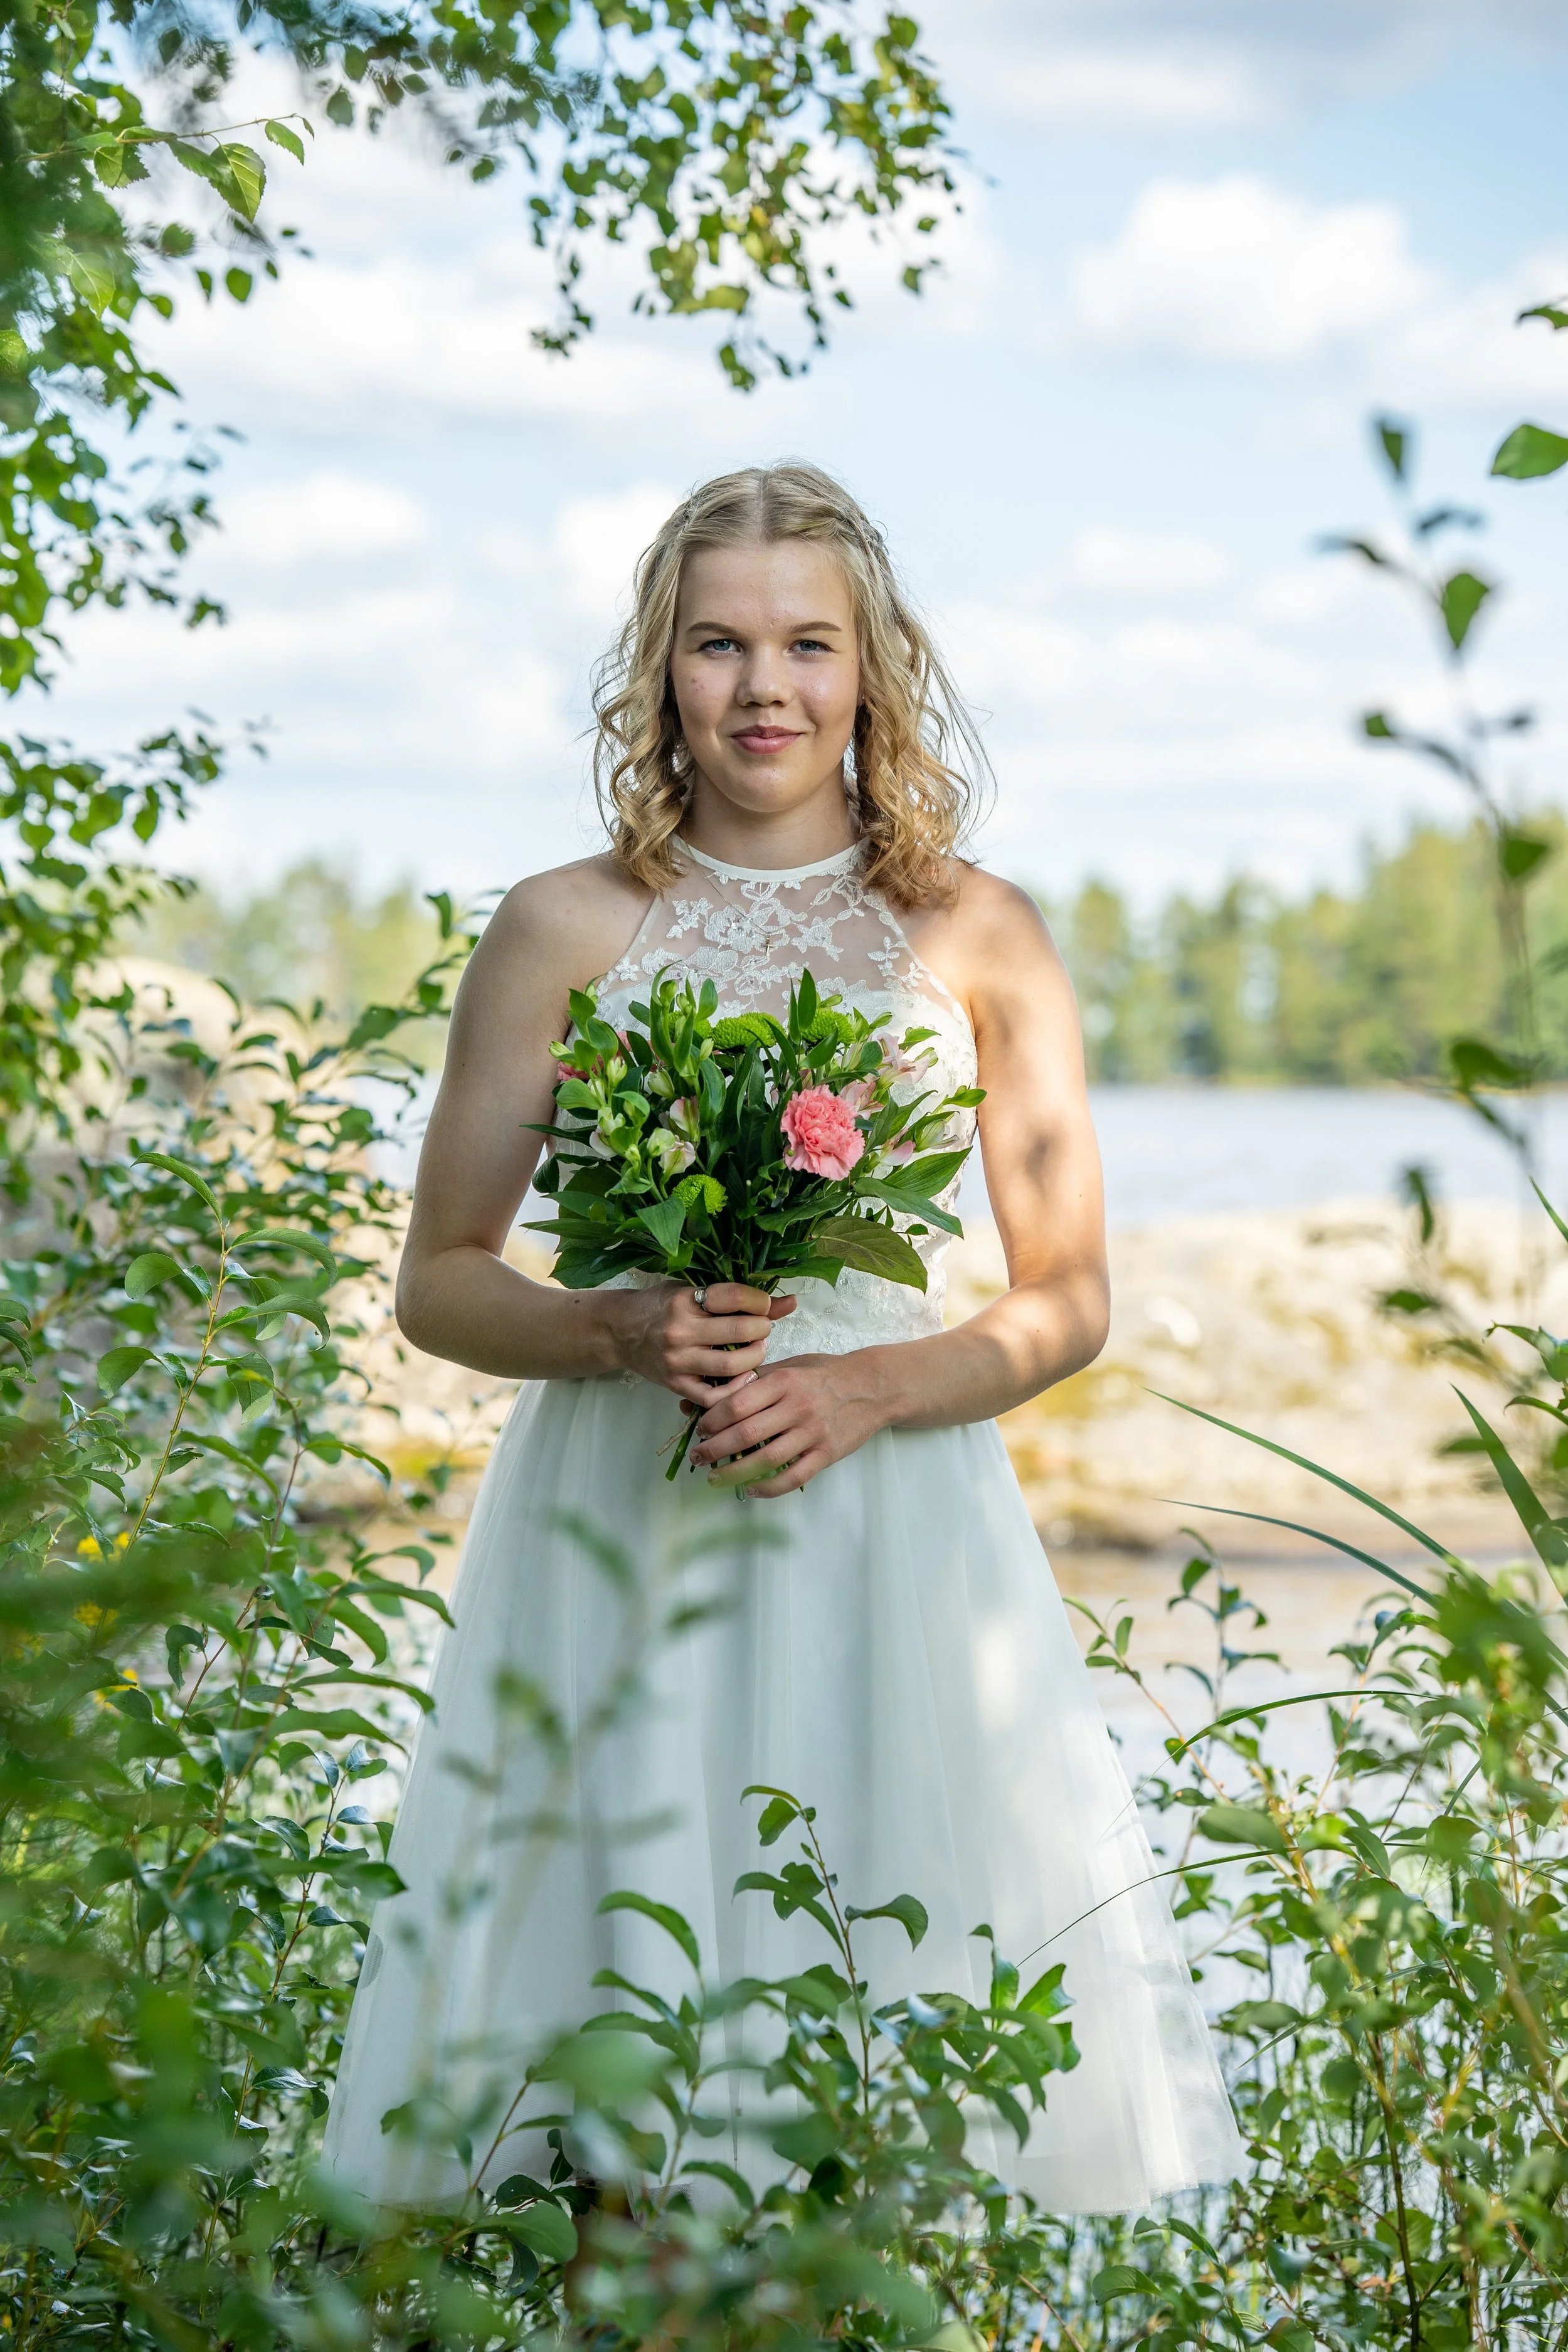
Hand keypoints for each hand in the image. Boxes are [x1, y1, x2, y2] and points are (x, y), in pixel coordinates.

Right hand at [612, 1281, 795, 1404]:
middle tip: (762, 1329)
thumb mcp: (693, 1291)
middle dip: (762, 1329)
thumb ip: (739, 1298)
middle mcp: (680, 1331)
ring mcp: (677, 1361)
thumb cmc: (660, 1306)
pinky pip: (714, 1397)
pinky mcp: (676, 1385)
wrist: (619, 1331)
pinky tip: (743, 1378)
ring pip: (731, 1366)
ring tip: (755, 1350)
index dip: (760, 1302)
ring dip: (754, 1358)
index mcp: (684, 1300)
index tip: (763, 1306)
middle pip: (739, 1331)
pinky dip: (735, 1390)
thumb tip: (791, 1302)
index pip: (736, 1297)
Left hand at [689, 1350, 888, 1497]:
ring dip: (735, 1471)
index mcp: (784, 1381)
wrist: (871, 1387)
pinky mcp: (827, 1454)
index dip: (712, 1420)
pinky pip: (793, 1477)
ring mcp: (814, 1432)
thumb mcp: (789, 1366)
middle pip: (746, 1433)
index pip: (737, 1403)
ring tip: (715, 1477)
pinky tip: (751, 1489)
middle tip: (698, 1456)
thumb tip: (703, 1397)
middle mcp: (798, 1406)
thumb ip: (750, 1382)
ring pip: (767, 1459)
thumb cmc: (823, 1375)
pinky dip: (768, 1488)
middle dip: (715, 1448)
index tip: (700, 1429)